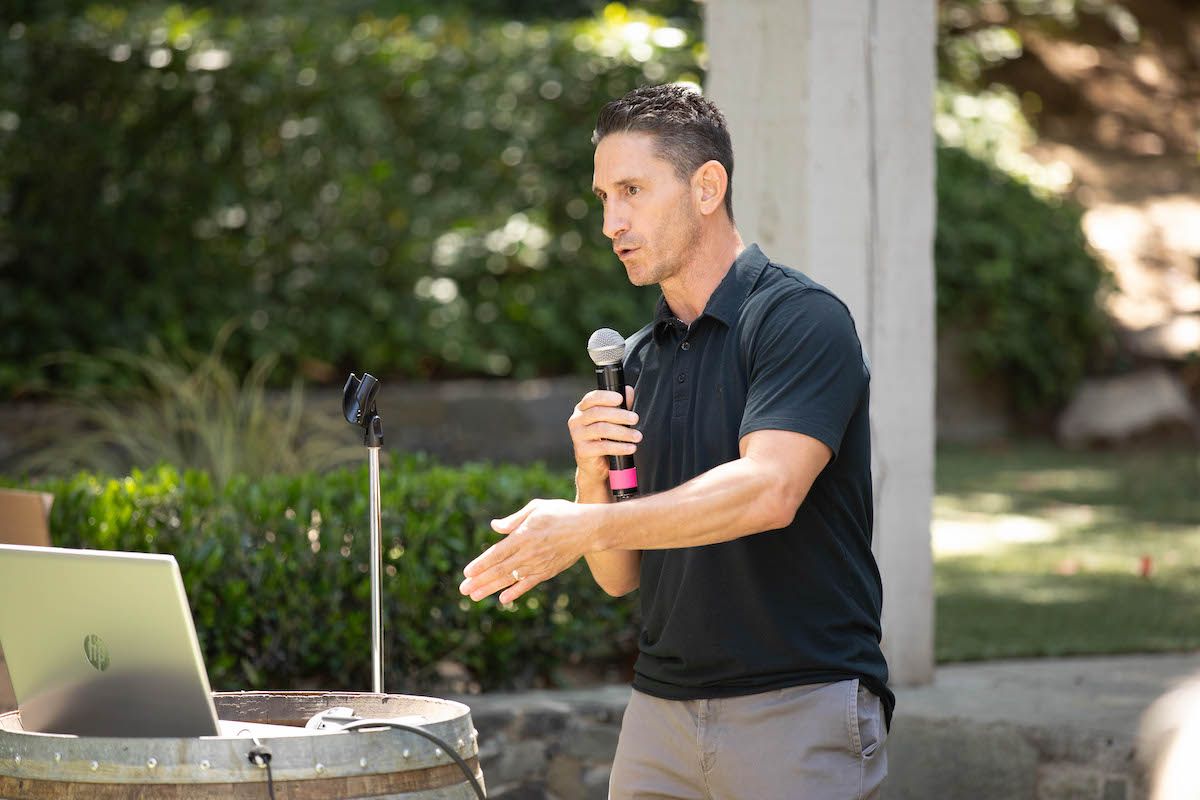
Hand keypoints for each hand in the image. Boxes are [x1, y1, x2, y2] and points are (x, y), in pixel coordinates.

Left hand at [459, 499, 598, 603]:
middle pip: (499, 569)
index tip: (467, 572)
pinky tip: (503, 599)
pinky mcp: (548, 571)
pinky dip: (515, 592)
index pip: (496, 553)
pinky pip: (528, 584)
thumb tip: (495, 527)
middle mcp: (528, 553)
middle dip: (480, 581)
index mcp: (523, 536)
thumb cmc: (562, 513)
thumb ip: (514, 519)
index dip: (481, 564)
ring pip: (510, 579)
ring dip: (491, 588)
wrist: (589, 529)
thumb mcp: (537, 508)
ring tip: (475, 596)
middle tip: (463, 590)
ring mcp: (538, 564)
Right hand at [568, 386, 638, 491]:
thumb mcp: (612, 421)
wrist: (595, 466)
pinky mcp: (582, 451)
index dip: (606, 396)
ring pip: (601, 429)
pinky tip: (630, 448)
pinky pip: (603, 447)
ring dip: (623, 432)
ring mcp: (577, 436)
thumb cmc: (603, 439)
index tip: (621, 399)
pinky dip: (619, 447)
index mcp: (582, 409)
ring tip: (637, 436)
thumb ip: (620, 405)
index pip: (592, 398)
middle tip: (635, 419)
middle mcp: (576, 420)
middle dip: (620, 415)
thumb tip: (629, 390)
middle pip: (598, 413)